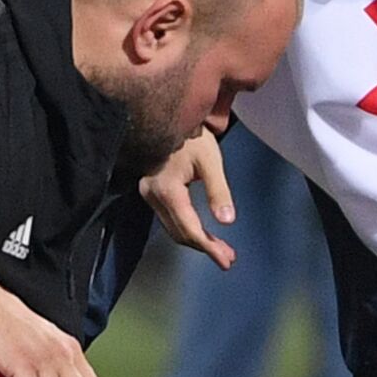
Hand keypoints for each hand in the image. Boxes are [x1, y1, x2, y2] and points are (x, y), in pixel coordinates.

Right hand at [139, 132, 236, 269]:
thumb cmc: (193, 136)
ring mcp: (148, 194)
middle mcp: (153, 195)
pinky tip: (204, 234)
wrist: (170, 116)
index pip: (189, 228)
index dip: (208, 247)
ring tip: (221, 250)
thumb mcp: (211, 162)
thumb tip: (227, 221)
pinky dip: (187, 229)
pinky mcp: (150, 192)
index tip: (226, 260)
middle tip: (228, 258)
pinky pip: (169, 219)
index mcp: (167, 189)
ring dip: (197, 241)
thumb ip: (219, 192)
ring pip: (173, 228)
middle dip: (205, 247)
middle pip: (180, 232)